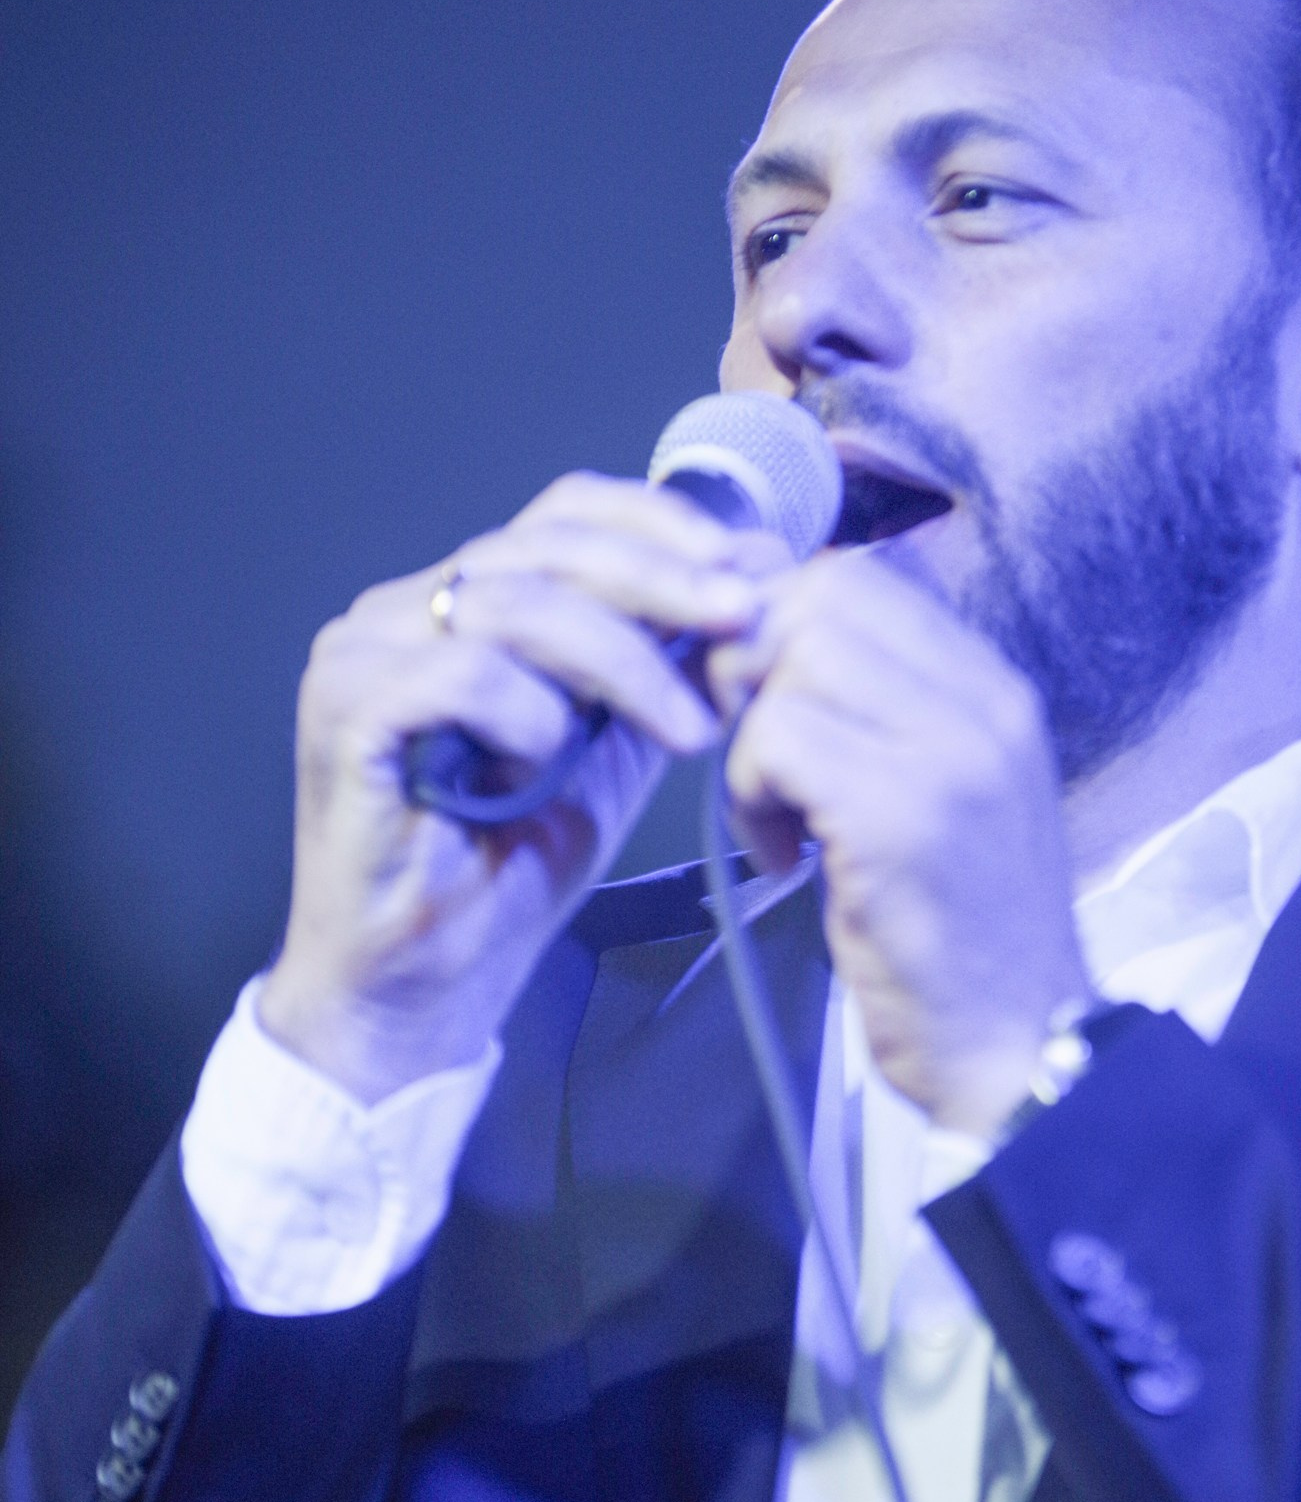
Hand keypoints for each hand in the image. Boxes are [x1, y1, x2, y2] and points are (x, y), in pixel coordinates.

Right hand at [261, 473, 783, 1101]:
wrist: (421, 988)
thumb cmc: (507, 872)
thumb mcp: (610, 751)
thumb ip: (657, 668)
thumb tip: (749, 589)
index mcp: (459, 601)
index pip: (564, 512)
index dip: (662, 523)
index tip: (752, 566)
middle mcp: (400, 609)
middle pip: (546, 545)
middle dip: (664, 578)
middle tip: (746, 619)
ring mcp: (362, 654)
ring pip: (514, 603)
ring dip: (624, 660)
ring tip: (691, 729)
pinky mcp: (346, 712)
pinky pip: (463, 676)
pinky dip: (529, 716)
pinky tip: (550, 766)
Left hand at [707, 549, 1088, 1140]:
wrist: (1015, 1052)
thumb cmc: (957, 935)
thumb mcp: (934, 795)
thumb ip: (873, 711)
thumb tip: (759, 624)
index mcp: (995, 690)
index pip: (856, 576)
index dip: (775, 619)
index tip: (754, 697)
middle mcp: (984, 704)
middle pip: (817, 598)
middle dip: (750, 666)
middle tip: (755, 757)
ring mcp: (949, 756)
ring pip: (790, 663)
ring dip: (749, 740)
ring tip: (777, 817)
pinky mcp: (901, 817)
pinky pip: (776, 741)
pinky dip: (750, 795)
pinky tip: (785, 858)